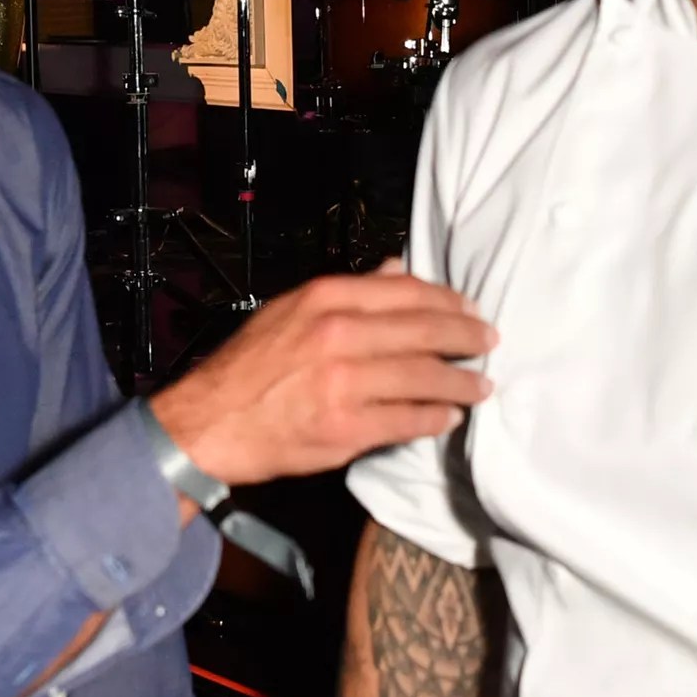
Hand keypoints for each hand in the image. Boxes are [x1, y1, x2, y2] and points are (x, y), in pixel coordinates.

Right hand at [149, 265, 492, 489]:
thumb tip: (397, 270)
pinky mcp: (346, 427)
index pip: (407, 292)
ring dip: (461, 382)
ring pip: (424, 377)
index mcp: (326, 298)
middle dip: (467, 338)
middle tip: (489, 344)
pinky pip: (407, 419)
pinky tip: (450, 417)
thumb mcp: (289, 310)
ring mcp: (344, 382)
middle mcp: (339, 334)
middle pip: (425, 331)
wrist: (207, 423)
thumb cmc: (248, 367)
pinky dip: (435, 418)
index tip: (470, 311)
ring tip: (481, 386)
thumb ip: (348, 291)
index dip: (448, 302)